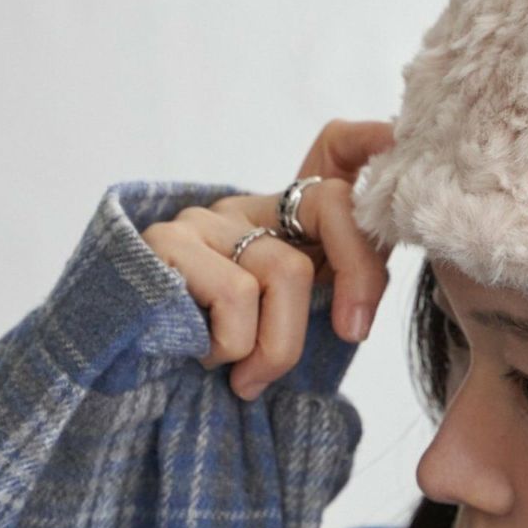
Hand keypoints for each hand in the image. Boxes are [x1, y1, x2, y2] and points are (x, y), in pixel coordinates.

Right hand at [139, 118, 396, 399]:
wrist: (130, 381)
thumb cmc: (226, 360)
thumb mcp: (296, 325)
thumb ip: (337, 293)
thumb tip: (380, 294)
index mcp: (285, 218)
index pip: (339, 149)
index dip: (371, 146)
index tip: (397, 160)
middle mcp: (246, 207)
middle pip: (333, 207)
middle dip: (360, 278)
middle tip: (352, 334)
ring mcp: (204, 221)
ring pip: (286, 270)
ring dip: (278, 346)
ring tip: (248, 374)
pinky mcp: (165, 242)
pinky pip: (236, 292)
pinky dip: (233, 344)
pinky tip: (206, 358)